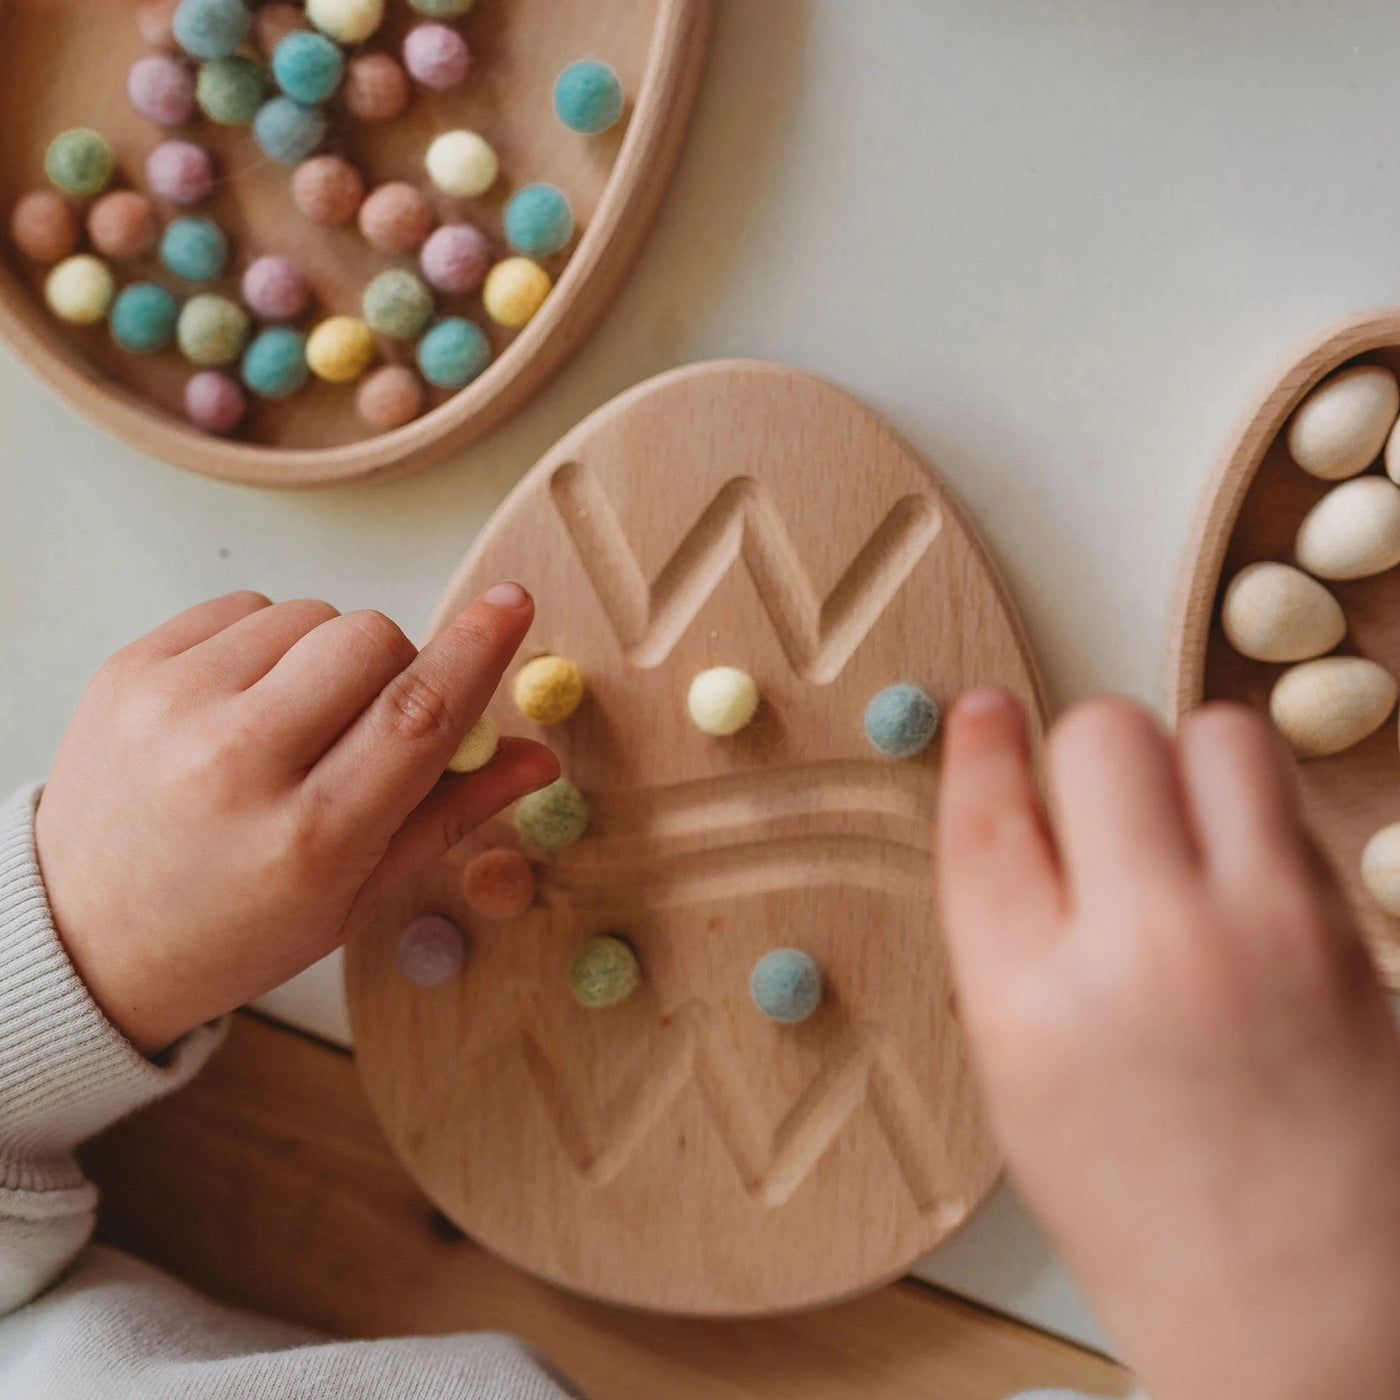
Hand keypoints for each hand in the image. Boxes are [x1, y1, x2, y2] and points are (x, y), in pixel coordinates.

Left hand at [35, 586, 557, 1055]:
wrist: (86, 935)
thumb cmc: (236, 926)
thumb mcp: (357, 896)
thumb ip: (452, 816)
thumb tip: (540, 758)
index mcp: (308, 839)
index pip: (416, 716)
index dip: (477, 651)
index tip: (512, 603)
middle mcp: (235, 766)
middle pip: (369, 639)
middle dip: (397, 663)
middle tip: (369, 718)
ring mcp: (172, 709)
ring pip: (310, 614)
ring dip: (326, 657)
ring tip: (292, 723)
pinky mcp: (130, 670)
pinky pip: (244, 607)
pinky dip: (266, 643)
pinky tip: (245, 704)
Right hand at [937, 692, 1399, 1399]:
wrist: (1307, 1316)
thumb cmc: (1148, 1215)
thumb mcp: (1024, 1083)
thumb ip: (1009, 943)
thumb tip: (1017, 814)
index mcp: (1030, 1003)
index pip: (986, 818)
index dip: (979, 746)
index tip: (985, 713)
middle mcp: (1144, 949)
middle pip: (1102, 737)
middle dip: (1086, 747)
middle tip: (1096, 792)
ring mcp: (1263, 934)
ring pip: (1217, 735)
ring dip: (1185, 757)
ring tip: (1180, 819)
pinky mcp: (1350, 934)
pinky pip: (1289, 810)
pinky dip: (1254, 819)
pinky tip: (1242, 883)